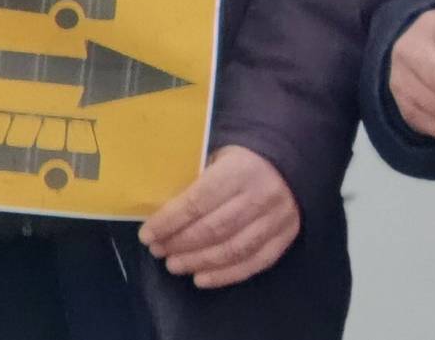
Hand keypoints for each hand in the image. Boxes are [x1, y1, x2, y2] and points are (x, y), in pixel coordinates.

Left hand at [141, 146, 301, 288]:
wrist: (287, 164)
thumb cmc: (240, 160)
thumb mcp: (216, 157)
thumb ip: (195, 181)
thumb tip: (162, 211)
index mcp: (238, 171)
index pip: (197, 203)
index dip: (169, 222)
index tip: (147, 235)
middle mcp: (259, 197)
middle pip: (213, 230)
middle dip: (180, 244)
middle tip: (158, 251)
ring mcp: (276, 220)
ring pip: (232, 250)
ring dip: (198, 262)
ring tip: (174, 265)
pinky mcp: (285, 237)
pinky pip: (254, 263)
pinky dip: (226, 275)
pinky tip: (201, 278)